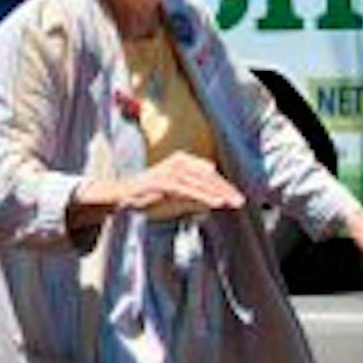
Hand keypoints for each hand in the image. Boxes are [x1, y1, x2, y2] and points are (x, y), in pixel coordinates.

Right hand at [114, 153, 244, 215]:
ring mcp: (170, 171)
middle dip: (225, 189)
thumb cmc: (148, 195)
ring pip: (201, 182)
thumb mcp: (175, 193)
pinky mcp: (164, 182)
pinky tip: (216, 203)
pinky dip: (204, 196)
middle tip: (240, 201)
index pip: (208, 173)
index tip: (236, 196)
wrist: (121, 195)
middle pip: (208, 176)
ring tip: (232, 202)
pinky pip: (189, 190)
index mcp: (182, 160)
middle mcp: (177, 161)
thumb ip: (193, 194)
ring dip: (219, 193)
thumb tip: (214, 200)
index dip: (224, 185)